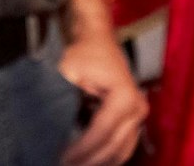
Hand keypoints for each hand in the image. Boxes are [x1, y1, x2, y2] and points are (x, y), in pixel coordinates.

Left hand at [57, 32, 146, 165]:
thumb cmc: (83, 54)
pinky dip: (106, 157)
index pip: (102, 133)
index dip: (82, 150)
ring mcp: (139, 115)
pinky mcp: (134, 120)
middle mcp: (137, 108)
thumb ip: (65, 102)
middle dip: (89, 161)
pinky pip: (123, 146)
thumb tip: (55, 132)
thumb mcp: (68, 73)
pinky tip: (87, 161)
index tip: (61, 158)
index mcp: (124, 97)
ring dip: (98, 162)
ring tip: (75, 165)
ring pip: (121, 151)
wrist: (98, 40)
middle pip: (113, 147)